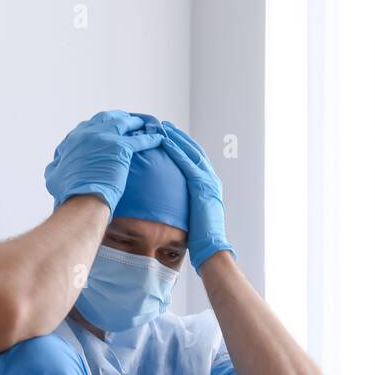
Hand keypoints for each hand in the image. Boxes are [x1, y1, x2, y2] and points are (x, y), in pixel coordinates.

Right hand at [44, 111, 164, 213]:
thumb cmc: (68, 194)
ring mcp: (104, 138)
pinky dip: (150, 137)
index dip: (100, 125)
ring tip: (145, 123)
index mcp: (74, 139)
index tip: (107, 127)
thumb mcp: (55, 177)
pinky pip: (140, 140)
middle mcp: (88, 133)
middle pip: (107, 118)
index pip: (89, 126)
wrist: (81, 201)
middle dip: (119, 118)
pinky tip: (159, 138)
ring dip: (136, 122)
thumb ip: (56, 167)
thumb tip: (55, 166)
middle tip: (128, 120)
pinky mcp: (120, 148)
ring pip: (124, 124)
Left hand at [159, 121, 235, 271]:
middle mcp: (211, 181)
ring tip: (162, 127)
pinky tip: (165, 141)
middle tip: (164, 125)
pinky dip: (176, 150)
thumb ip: (183, 207)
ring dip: (176, 138)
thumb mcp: (191, 217)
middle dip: (179, 136)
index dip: (182, 146)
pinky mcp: (203, 187)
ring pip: (191, 152)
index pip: (195, 160)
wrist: (212, 249)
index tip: (169, 136)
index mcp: (209, 187)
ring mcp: (209, 182)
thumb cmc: (200, 240)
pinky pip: (188, 163)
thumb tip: (167, 207)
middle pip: (194, 151)